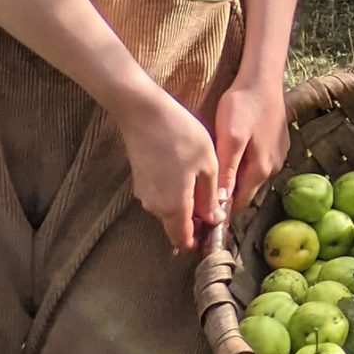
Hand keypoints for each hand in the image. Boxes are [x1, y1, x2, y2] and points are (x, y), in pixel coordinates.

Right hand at [120, 88, 221, 253]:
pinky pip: (160, 196)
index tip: (212, 234)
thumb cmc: (181, 136)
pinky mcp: (139, 180)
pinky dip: (174, 193)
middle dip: (194, 223)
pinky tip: (186, 173)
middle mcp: (154, 207)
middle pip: (175, 226)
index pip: (183, 240)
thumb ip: (210, 197)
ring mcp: (144, 194)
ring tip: (203, 185)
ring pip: (168, 210)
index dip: (199, 241)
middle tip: (214, 206)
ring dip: (184, 206)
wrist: (144, 112)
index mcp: (174, 207)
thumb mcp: (208, 165)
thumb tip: (214, 219)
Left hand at [210, 74, 289, 233]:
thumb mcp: (230, 138)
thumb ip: (227, 170)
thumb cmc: (243, 105)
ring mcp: (278, 155)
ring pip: (251, 176)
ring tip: (215, 165)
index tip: (200, 206)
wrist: (263, 78)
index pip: (238, 203)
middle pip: (245, 190)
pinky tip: (233, 148)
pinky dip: (244, 161)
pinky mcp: (278, 143)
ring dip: (235, 176)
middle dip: (226, 192)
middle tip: (201, 185)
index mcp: (260, 169)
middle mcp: (273, 167)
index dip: (220, 208)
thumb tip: (220, 201)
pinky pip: (258, 161)